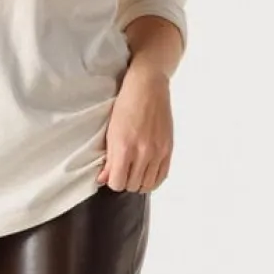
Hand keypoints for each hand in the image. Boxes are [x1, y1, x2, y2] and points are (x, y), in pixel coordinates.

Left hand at [98, 62, 173, 192]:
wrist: (148, 87)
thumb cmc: (127, 105)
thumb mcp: (111, 132)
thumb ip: (109, 159)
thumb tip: (104, 179)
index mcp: (125, 148)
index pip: (118, 183)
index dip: (113, 181)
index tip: (112, 174)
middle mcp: (143, 152)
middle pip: (133, 185)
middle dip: (125, 181)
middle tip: (123, 171)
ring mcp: (158, 152)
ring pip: (148, 184)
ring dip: (139, 182)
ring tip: (135, 171)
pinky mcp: (169, 149)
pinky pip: (163, 176)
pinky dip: (153, 179)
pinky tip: (147, 173)